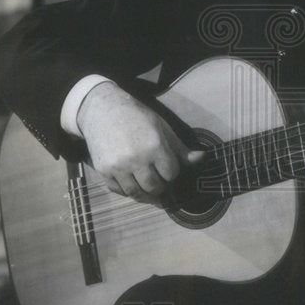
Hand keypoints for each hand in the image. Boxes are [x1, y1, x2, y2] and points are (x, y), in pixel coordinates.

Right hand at [77, 81, 204, 203]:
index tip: (168, 168)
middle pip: (155, 187)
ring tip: (149, 189)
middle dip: (161, 187)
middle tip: (160, 182)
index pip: (171, 173)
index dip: (172, 172)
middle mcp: (136, 159)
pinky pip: (118, 190)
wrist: (103, 110)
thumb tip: (202, 158)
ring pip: (136, 193)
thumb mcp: (162, 128)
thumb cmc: (137, 117)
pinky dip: (127, 191)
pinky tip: (132, 184)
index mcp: (155, 146)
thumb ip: (180, 148)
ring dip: (145, 195)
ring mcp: (118, 166)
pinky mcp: (103, 170)